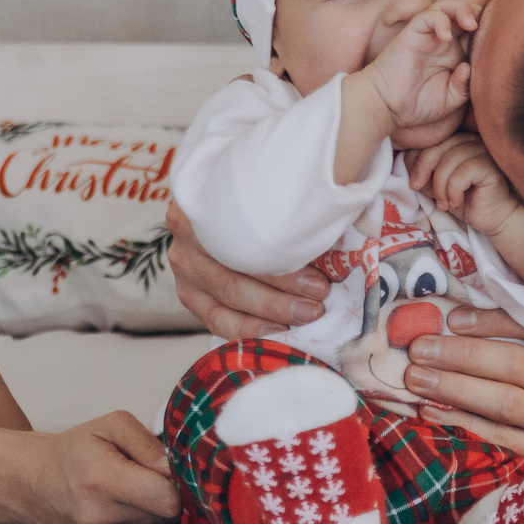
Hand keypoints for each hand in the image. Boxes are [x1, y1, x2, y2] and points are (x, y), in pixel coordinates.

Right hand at [0, 412, 181, 523]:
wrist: (34, 483)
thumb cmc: (76, 450)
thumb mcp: (111, 426)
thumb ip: (148, 443)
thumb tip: (176, 468)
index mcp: (102, 480)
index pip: (167, 497)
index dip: (182, 482)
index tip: (177, 467)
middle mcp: (102, 517)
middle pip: (170, 515)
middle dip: (177, 494)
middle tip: (164, 475)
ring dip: (164, 509)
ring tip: (146, 488)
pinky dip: (153, 522)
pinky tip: (139, 505)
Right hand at [165, 199, 326, 336]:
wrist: (230, 205)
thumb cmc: (261, 199)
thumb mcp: (273, 190)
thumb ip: (294, 206)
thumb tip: (339, 231)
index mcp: (202, 202)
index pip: (243, 239)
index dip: (284, 262)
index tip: (321, 278)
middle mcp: (185, 236)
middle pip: (235, 271)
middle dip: (281, 293)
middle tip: (318, 302)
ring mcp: (184, 268)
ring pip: (227, 299)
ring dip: (270, 313)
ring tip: (305, 317)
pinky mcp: (188, 293)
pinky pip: (216, 319)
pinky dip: (248, 329)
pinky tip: (278, 333)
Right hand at [355, 0, 478, 143]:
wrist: (386, 108)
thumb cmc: (416, 105)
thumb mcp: (450, 101)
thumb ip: (464, 86)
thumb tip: (468, 68)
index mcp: (455, 54)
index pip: (476, 32)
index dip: (488, 31)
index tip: (498, 43)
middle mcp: (442, 41)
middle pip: (464, 13)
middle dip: (479, 14)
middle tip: (485, 28)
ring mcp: (427, 36)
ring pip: (447, 6)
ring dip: (462, 8)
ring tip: (470, 24)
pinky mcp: (412, 33)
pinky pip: (428, 16)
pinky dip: (440, 20)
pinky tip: (445, 37)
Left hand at [401, 306, 523, 455]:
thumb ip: (520, 321)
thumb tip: (457, 315)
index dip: (487, 322)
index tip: (450, 319)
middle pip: (510, 365)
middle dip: (458, 357)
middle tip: (418, 350)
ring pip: (501, 403)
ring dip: (453, 389)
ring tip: (416, 379)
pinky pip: (497, 434)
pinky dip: (461, 421)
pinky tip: (431, 410)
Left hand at [406, 131, 521, 237]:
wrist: (494, 218)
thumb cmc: (467, 200)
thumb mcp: (437, 185)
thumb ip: (424, 172)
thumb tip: (406, 162)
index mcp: (458, 140)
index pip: (430, 141)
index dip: (417, 161)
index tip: (415, 183)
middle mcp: (471, 140)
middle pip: (438, 147)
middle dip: (424, 170)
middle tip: (420, 190)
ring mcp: (483, 151)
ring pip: (449, 161)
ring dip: (440, 186)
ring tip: (443, 203)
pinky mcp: (490, 166)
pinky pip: (462, 173)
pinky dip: (453, 190)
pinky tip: (457, 201)